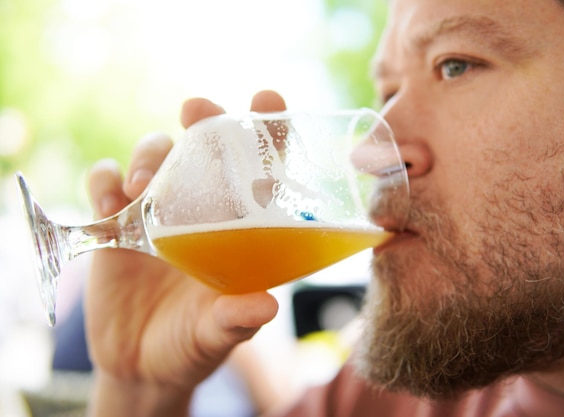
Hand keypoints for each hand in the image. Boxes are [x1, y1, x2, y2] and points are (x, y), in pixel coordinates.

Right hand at [85, 91, 286, 415]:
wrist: (143, 365)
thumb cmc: (194, 343)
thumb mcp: (218, 334)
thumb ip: (237, 319)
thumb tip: (266, 306)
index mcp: (237, 226)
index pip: (259, 168)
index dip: (266, 130)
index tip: (267, 99)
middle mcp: (200, 209)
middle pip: (203, 146)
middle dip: (202, 119)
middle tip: (196, 111)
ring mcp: (155, 213)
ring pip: (152, 155)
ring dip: (148, 157)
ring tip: (145, 187)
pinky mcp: (114, 225)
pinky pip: (104, 184)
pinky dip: (105, 182)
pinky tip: (111, 202)